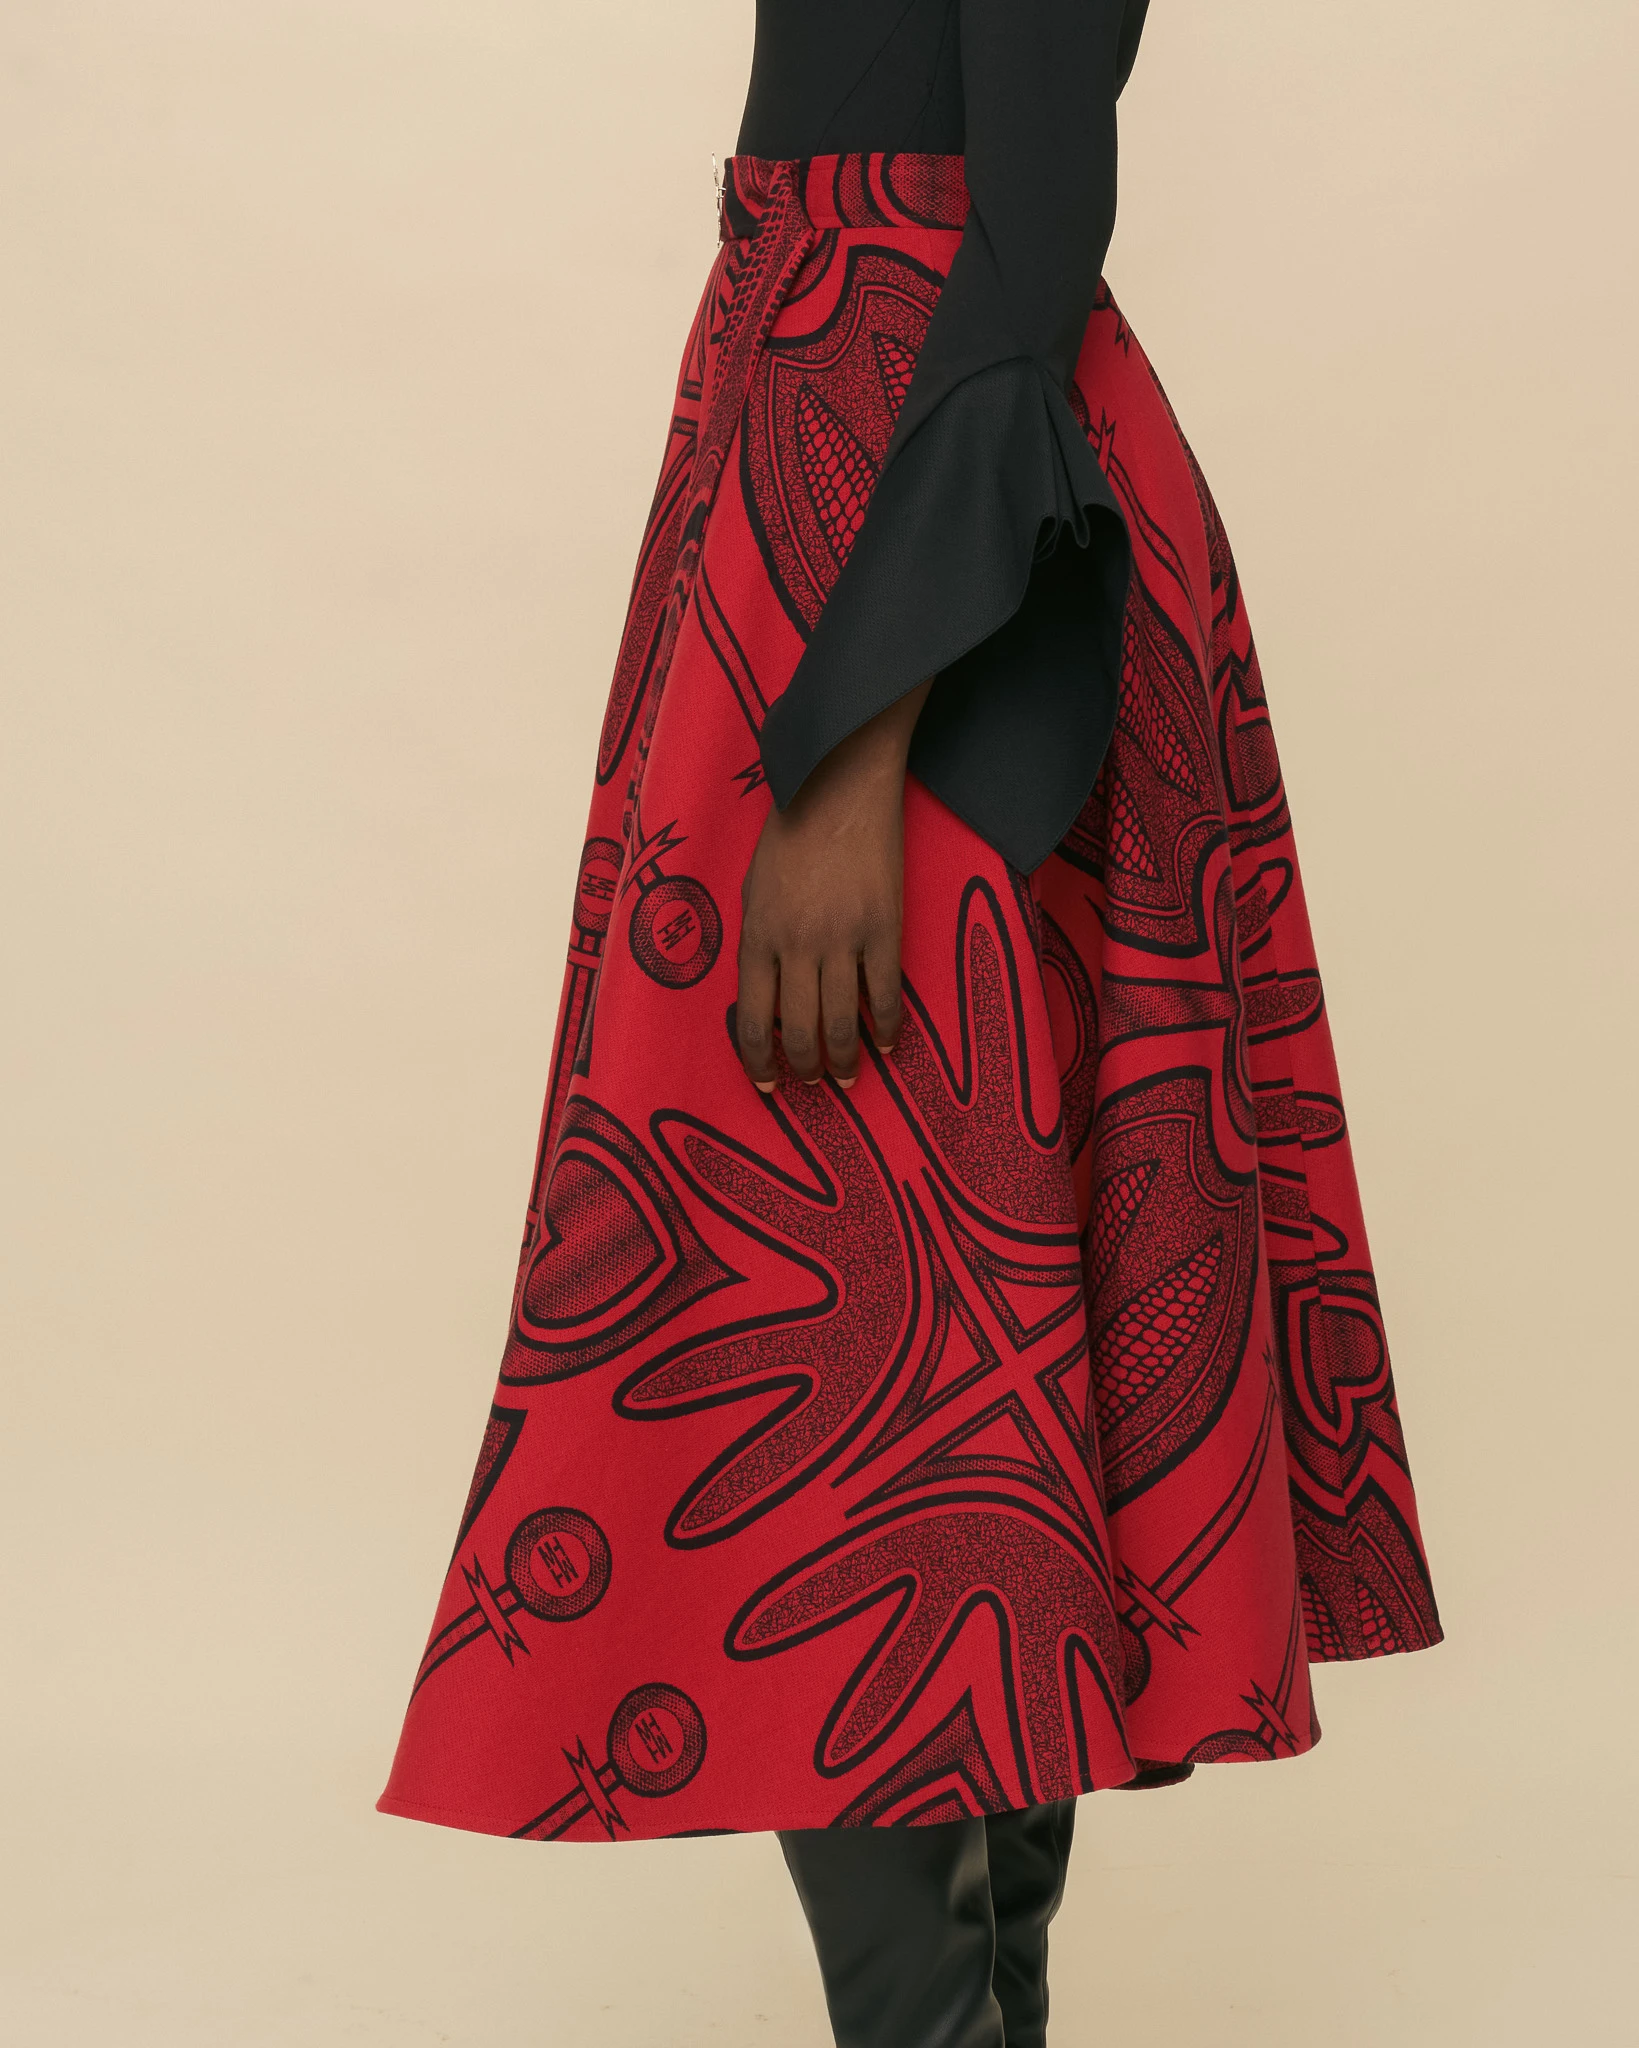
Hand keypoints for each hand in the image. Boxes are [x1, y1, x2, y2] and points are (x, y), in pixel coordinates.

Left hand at [736, 681, 932, 1091]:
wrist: (841, 782)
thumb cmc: (791, 829)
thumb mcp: (754, 885)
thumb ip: (759, 939)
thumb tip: (767, 992)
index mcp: (758, 934)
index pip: (754, 1018)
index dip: (759, 1060)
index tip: (767, 1083)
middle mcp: (797, 945)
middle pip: (798, 1032)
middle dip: (802, 1070)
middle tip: (810, 1085)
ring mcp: (843, 939)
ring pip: (843, 1024)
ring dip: (844, 1061)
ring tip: (849, 1079)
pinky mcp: (884, 928)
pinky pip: (886, 994)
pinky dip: (889, 1028)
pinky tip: (890, 1045)